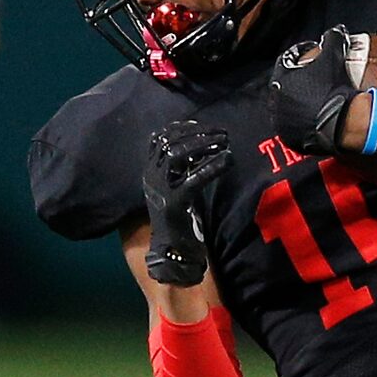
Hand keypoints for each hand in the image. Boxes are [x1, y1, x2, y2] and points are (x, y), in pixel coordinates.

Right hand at [142, 120, 227, 286]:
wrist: (171, 251)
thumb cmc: (179, 217)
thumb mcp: (178, 186)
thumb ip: (184, 167)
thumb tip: (203, 143)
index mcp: (149, 172)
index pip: (158, 138)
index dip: (180, 127)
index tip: (202, 125)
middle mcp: (150, 177)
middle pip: (169, 142)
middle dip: (197, 133)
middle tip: (222, 133)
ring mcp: (160, 190)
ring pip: (176, 155)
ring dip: (203, 145)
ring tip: (224, 143)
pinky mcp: (174, 204)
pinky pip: (193, 179)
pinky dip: (212, 167)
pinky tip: (227, 161)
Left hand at [267, 27, 361, 154]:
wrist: (343, 122)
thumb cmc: (334, 89)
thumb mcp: (334, 57)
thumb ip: (333, 39)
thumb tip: (336, 31)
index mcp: (280, 80)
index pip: (286, 61)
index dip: (299, 54)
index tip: (309, 53)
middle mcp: (276, 102)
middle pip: (285, 85)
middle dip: (296, 79)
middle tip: (312, 77)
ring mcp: (282, 123)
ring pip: (287, 107)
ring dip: (297, 101)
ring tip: (313, 97)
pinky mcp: (292, 140)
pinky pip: (294, 127)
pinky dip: (301, 121)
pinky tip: (313, 116)